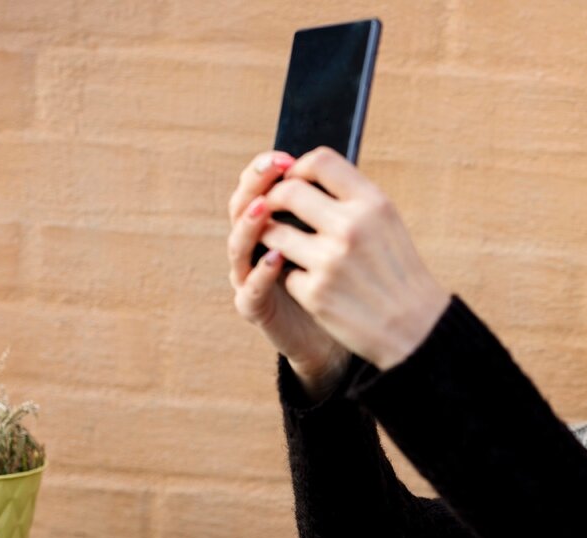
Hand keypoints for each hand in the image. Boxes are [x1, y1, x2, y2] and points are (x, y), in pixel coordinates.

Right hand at [227, 151, 348, 398]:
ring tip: (264, 207)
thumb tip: (338, 166)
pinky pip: (251, 288)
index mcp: (274, 224)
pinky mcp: (256, 308)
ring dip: (250, 224)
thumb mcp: (343, 238)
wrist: (347, 331)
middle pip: (241, 208)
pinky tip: (276, 258)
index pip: (260, 188)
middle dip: (255, 185)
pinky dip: (261, 272)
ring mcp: (250, 276)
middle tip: (272, 170)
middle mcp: (255, 247)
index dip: (267, 170)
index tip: (286, 157)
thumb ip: (333, 208)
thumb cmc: (346, 280)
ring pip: (239, 245)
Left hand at [257, 147, 450, 370]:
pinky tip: (313, 285)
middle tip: (272, 209)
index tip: (293, 179)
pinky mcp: (315, 293)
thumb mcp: (388, 224)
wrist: (417, 328)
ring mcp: (330, 261)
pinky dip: (293, 277)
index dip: (298, 166)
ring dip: (272, 237)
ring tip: (284, 245)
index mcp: (373, 204)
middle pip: (287, 192)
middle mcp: (350, 228)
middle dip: (273, 199)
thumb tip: (306, 176)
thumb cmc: (399, 273)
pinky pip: (284, 272)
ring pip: (273, 232)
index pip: (321, 161)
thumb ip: (353, 199)